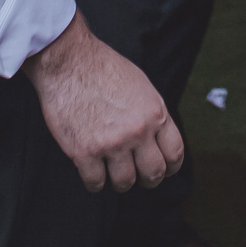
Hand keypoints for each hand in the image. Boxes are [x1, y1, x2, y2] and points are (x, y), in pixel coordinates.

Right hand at [23, 11, 183, 191]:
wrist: (70, 62)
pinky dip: (94, 181)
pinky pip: (95, 184)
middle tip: (138, 174)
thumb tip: (157, 138)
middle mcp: (137, 131)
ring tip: (112, 170)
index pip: (175, 153)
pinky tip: (92, 169)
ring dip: (120, 181)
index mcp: (155, 113)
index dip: (171, 167)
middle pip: (154, 174)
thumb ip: (152, 114)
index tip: (165, 170)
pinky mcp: (84, 152)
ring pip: (125, 183)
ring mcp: (111, 144)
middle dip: (148, 179)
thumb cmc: (104, 69)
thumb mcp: (142, 86)